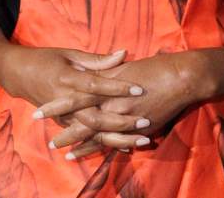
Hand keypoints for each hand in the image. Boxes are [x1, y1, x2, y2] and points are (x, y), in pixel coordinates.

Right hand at [0, 45, 149, 151]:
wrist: (18, 75)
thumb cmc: (46, 59)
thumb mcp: (70, 54)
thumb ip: (97, 59)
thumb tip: (123, 54)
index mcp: (68, 79)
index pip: (96, 85)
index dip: (117, 87)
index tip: (139, 88)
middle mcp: (65, 101)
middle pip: (95, 116)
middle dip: (121, 121)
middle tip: (144, 121)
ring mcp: (63, 116)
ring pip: (92, 132)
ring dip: (117, 137)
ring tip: (140, 140)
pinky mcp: (62, 124)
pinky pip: (85, 137)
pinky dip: (104, 143)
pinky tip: (124, 147)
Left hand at [35, 51, 209, 159]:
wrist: (183, 76)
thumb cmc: (158, 66)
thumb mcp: (128, 66)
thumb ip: (110, 70)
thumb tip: (98, 72)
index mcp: (107, 83)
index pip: (76, 96)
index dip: (57, 105)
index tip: (40, 111)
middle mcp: (112, 101)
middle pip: (82, 118)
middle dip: (65, 130)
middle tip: (50, 142)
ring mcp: (124, 115)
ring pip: (97, 133)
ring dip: (81, 145)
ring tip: (66, 155)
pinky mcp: (136, 126)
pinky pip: (117, 140)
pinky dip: (105, 148)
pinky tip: (98, 157)